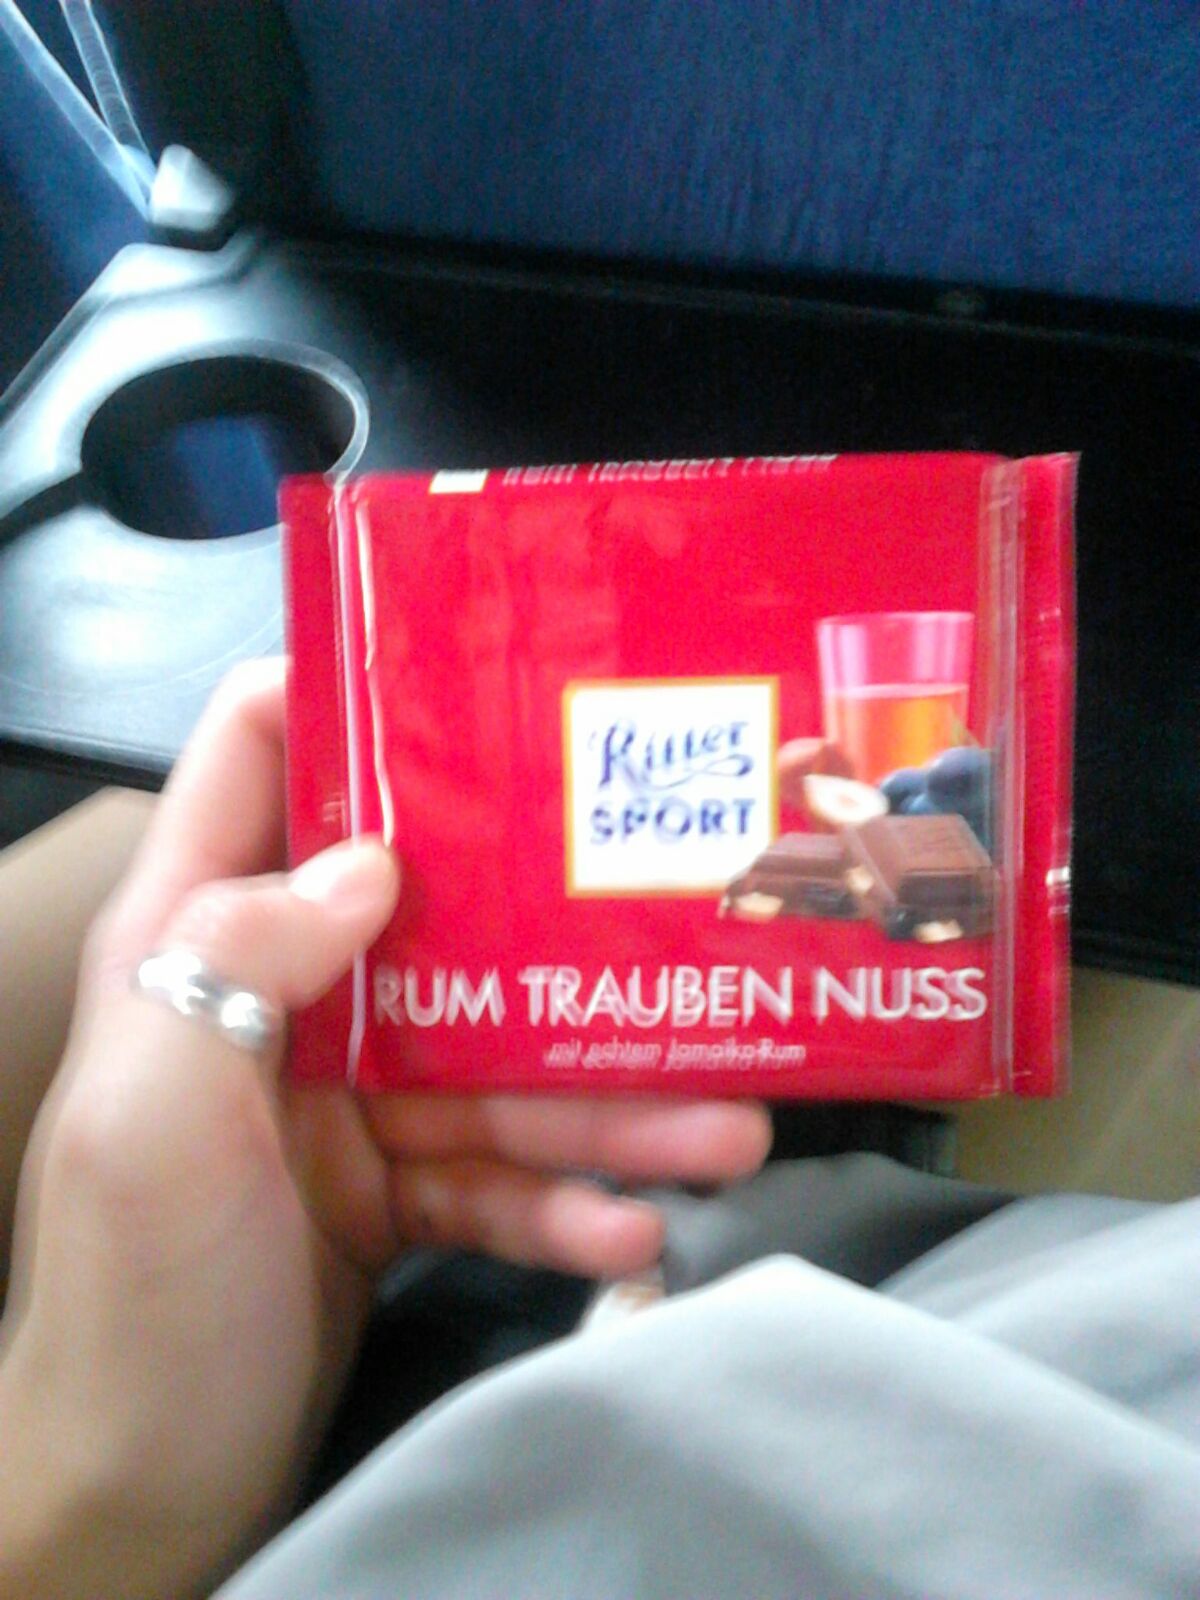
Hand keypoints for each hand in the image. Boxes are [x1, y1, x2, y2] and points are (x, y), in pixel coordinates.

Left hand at [0, 661, 770, 1599]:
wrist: (143, 1494)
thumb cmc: (133, 1295)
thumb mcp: (147, 1116)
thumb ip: (233, 959)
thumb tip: (374, 858)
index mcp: (195, 937)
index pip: (257, 756)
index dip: (350, 690)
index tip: (483, 669)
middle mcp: (282, 994)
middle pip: (435, 911)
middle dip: (558, 928)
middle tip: (684, 923)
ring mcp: (350, 1096)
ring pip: (500, 1061)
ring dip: (609, 1100)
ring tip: (725, 1128)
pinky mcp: (401, 1189)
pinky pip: (504, 1174)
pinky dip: (567, 1202)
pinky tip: (634, 1230)